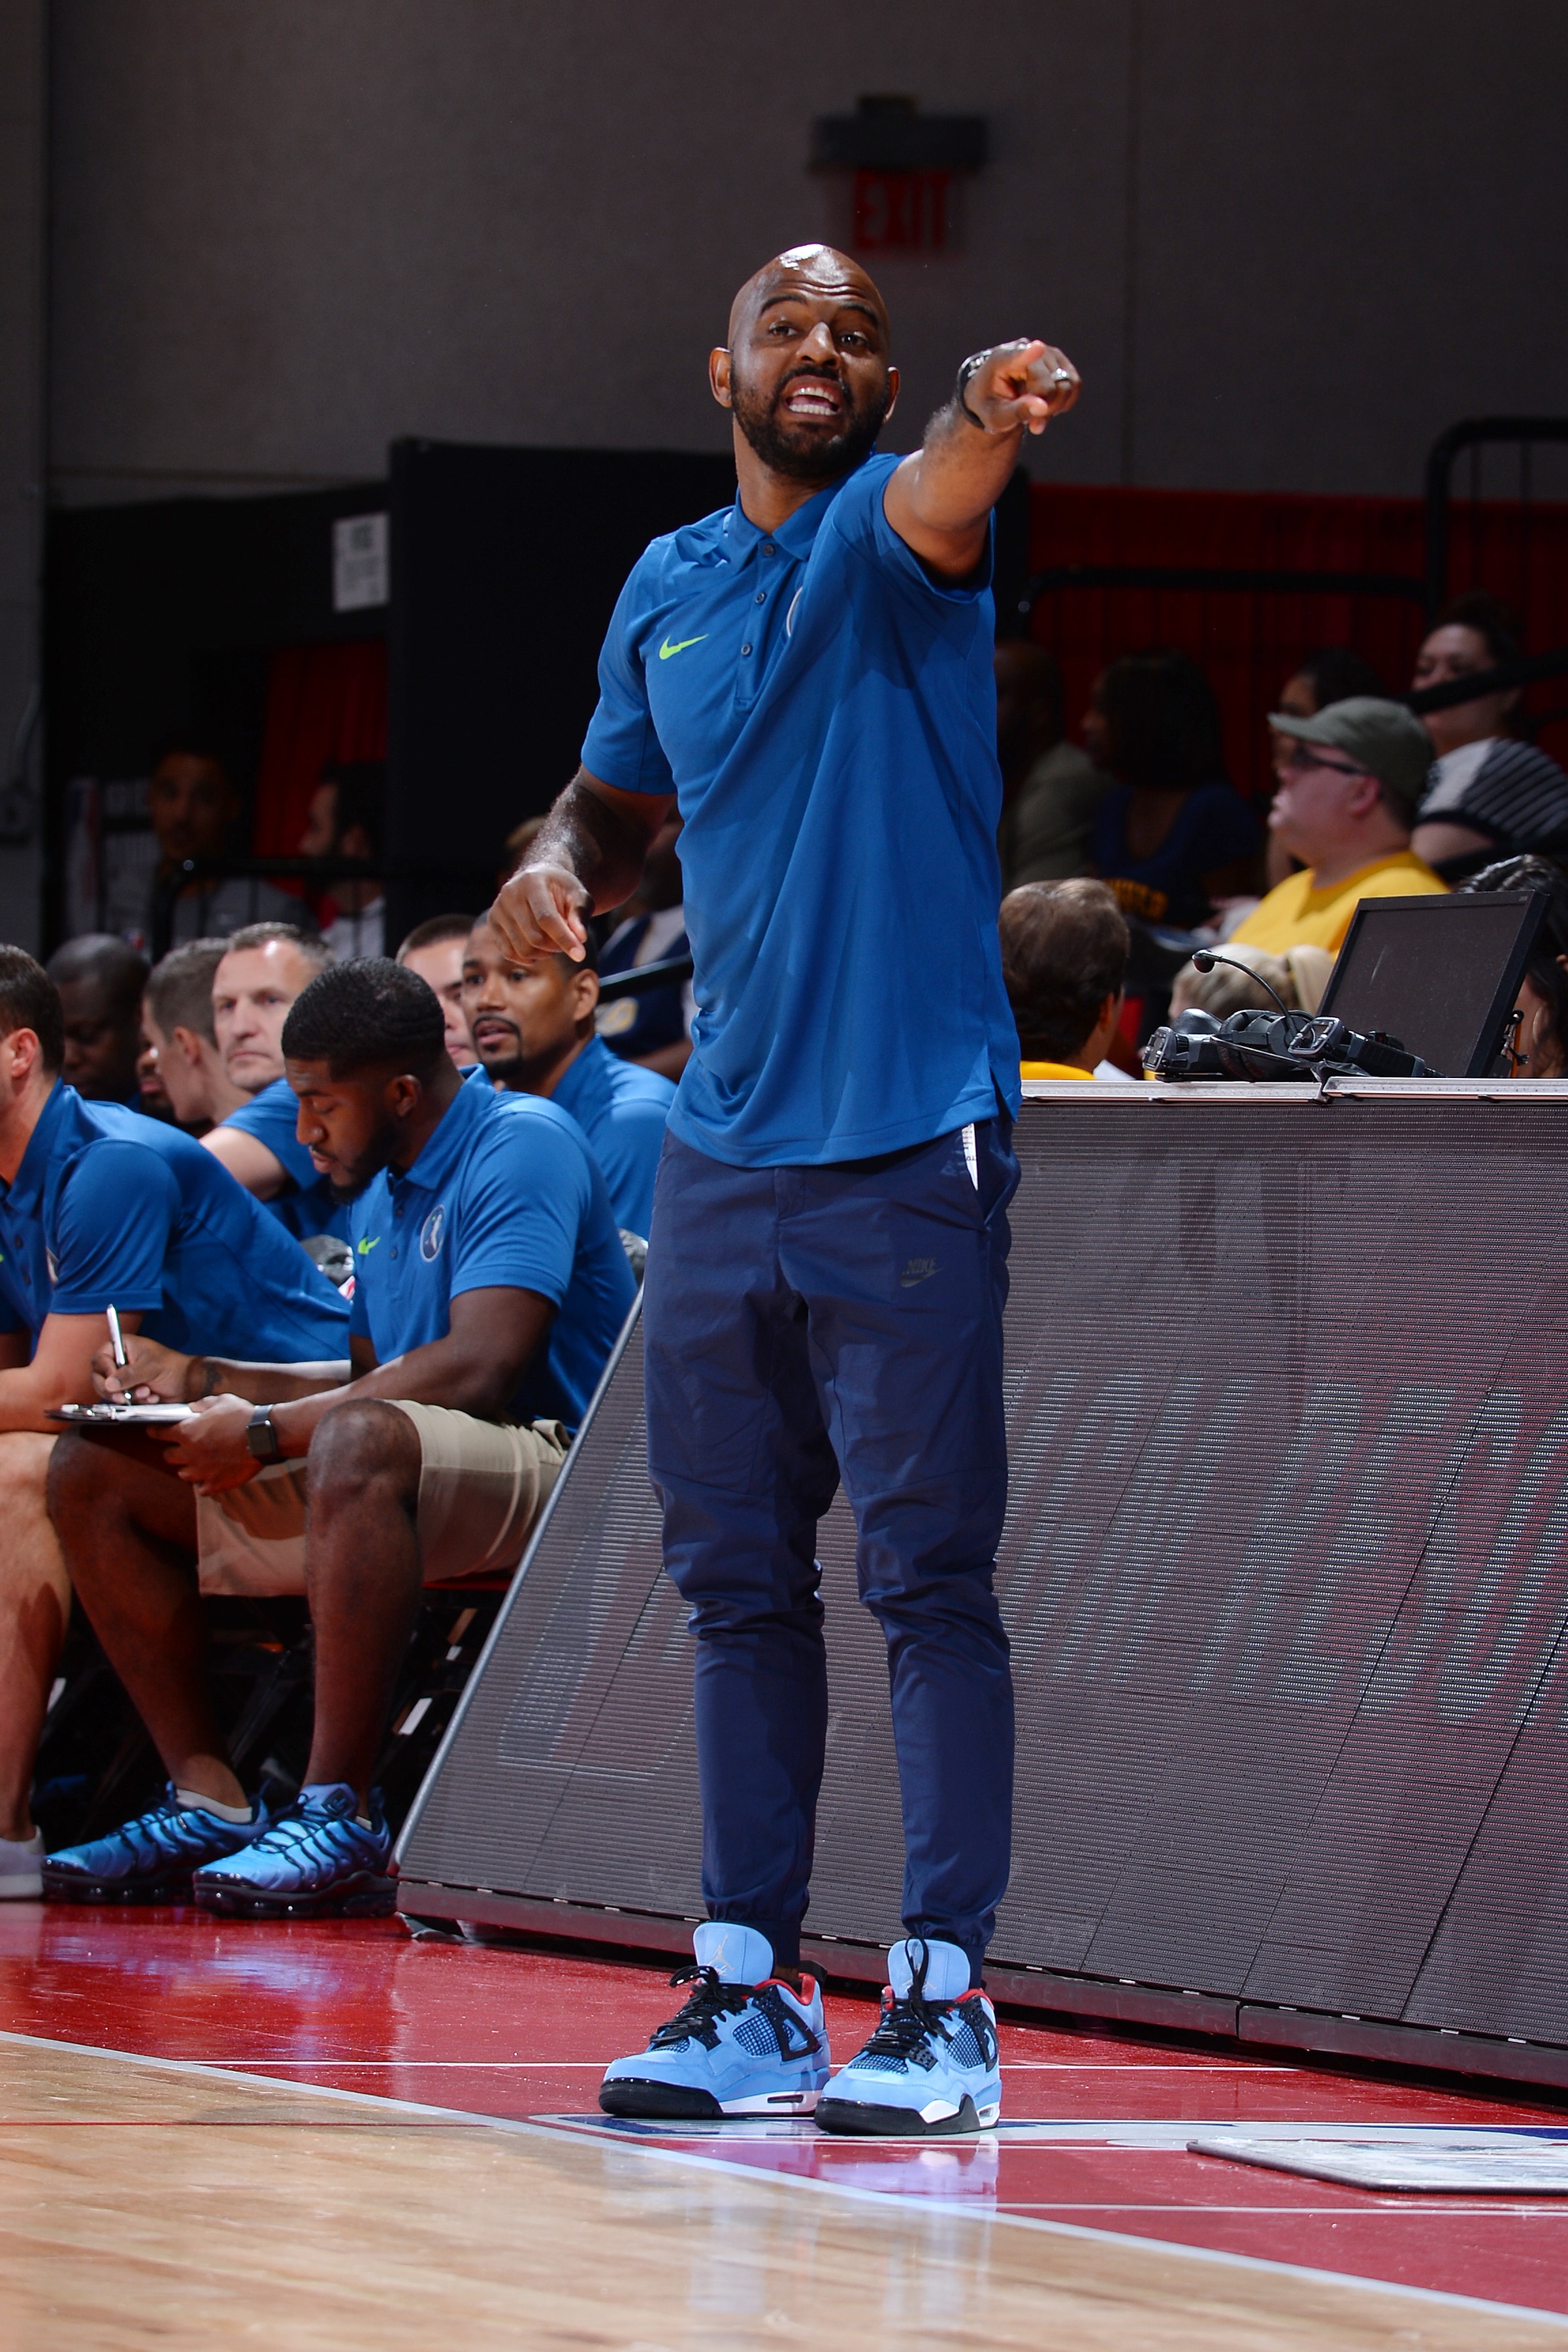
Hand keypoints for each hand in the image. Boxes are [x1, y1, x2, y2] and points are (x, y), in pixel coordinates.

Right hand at [94, 1333, 193, 1402]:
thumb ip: (129, 1375)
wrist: (188, 1383)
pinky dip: (135, 1401)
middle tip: (123, 1397)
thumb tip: (109, 1384)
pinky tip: (151, 1397)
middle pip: (99, 1376)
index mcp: (123, 1346)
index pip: (100, 1358)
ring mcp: (123, 1376)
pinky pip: (122, 1399)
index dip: (104, 1371)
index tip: (113, 1381)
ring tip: (147, 1393)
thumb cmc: (173, 1367)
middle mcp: (120, 1360)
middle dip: (112, 1389)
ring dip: (127, 1396)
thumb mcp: (151, 1368)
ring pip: (109, 1391)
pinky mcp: (129, 1390)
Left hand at [159, 1395, 261, 1496]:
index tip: (153, 1431)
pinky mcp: (215, 1484)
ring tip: (197, 1462)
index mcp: (188, 1432)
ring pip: (182, 1474)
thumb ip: (202, 1404)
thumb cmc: (243, 1416)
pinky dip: (204, 1483)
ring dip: (187, 1467)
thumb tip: (192, 1408)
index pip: (160, 1433)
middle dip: (173, 1450)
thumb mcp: (222, 1401)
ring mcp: (202, 1471)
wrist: (264, 1437)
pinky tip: (211, 1476)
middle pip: (168, 1456)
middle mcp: (190, 1454)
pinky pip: (202, 1488)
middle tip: (182, 1446)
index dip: (155, 1431)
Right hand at [489, 862, 591, 965]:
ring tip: (553, 941)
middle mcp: (510, 893)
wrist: (538, 878)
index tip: (580, 956)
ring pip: (522, 949)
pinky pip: (508, 952)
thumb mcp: (578, 895)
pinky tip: (539, 948)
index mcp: (532, 882)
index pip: (546, 918)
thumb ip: (580, 914)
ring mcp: (498, 908)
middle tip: (567, 941)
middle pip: (534, 937)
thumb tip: (580, 938)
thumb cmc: (561, 889)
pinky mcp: (492, 922)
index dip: (563, 939)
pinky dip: (527, 957)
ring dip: (544, 953)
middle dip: (556, 946)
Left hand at [959, 339, 1079, 435]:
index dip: (1029, 354)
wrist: (996, 396)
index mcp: (1002, 360)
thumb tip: (1042, 406)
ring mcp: (1047, 352)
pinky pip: (1075, 384)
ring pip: (1067, 385)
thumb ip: (1017, 412)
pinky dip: (1065, 401)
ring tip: (1036, 413)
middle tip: (1032, 425)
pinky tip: (1048, 405)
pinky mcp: (1060, 360)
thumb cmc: (992, 406)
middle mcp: (1028, 348)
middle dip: (1045, 411)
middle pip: (1050, 385)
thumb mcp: (996, 417)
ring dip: (1055, 407)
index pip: (1018, 356)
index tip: (1037, 347)